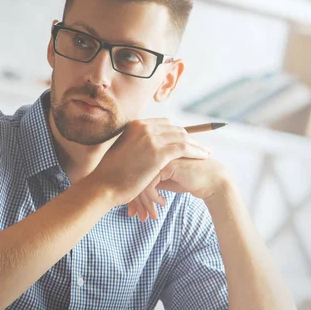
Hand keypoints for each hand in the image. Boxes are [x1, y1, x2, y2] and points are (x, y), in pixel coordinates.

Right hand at [89, 118, 211, 206]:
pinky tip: (203, 157)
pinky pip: (184, 148)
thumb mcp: (122, 152)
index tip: (188, 140)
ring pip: (182, 137)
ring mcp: (151, 138)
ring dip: (196, 145)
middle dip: (190, 138)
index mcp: (135, 125)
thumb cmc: (110, 174)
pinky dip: (196, 151)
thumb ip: (135, 146)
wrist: (104, 185)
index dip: (178, 132)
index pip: (164, 124)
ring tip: (206, 152)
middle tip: (202, 146)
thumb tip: (145, 151)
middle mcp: (144, 127)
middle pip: (175, 129)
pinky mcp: (158, 152)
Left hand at [128, 157, 229, 220]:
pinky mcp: (167, 165)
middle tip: (136, 215)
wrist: (213, 180)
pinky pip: (150, 184)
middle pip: (134, 178)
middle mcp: (154, 154)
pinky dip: (153, 197)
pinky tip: (163, 203)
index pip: (134, 174)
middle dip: (134, 201)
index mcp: (152, 156)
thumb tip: (135, 193)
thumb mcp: (167, 182)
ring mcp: (160, 157)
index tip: (133, 211)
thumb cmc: (190, 181)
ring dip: (145, 203)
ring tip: (150, 215)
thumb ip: (153, 182)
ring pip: (140, 181)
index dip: (132, 194)